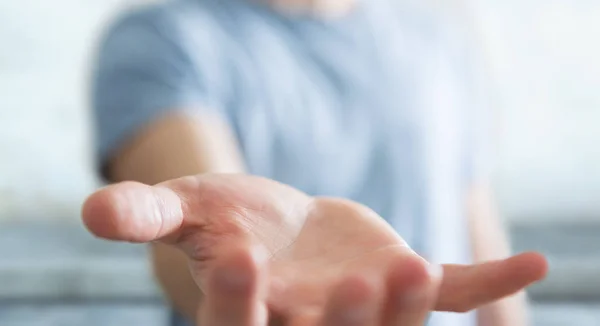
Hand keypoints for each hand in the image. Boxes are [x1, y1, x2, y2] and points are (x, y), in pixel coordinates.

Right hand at [82, 173, 547, 324]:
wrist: (281, 232)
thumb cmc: (223, 221)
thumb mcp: (181, 211)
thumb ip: (144, 215)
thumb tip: (92, 209)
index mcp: (249, 312)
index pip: (241, 322)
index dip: (239, 302)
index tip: (238, 260)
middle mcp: (310, 324)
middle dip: (346, 316)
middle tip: (363, 280)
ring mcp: (364, 311)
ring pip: (394, 323)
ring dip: (410, 303)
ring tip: (417, 268)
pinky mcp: (406, 289)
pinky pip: (452, 292)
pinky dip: (487, 282)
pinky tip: (529, 266)